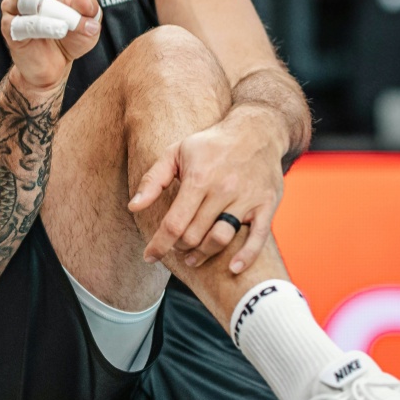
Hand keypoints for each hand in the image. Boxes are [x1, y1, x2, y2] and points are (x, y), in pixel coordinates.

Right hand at [0, 0, 102, 94]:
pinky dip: (49, 28)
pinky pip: (29, 24)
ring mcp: (15, 5)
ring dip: (61, 16)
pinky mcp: (11, 28)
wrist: (51, 68)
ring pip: (37, 2)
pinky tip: (60, 32)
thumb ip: (90, 9)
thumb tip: (82, 5)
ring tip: (72, 27)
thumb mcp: (90, 20)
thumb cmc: (71, 35)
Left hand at [129, 110, 286, 274]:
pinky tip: (232, 268)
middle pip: (194, 235)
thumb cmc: (211, 144)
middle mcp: (223, 189)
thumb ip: (153, 180)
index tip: (149, 257)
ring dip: (203, 254)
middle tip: (175, 247)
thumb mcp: (176, 152)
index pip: (174, 223)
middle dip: (179, 247)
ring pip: (221, 239)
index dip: (159, 245)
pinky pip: (258, 238)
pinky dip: (246, 257)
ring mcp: (247, 198)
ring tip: (193, 256)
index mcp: (198, 178)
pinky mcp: (266, 204)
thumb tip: (133, 206)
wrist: (257, 131)